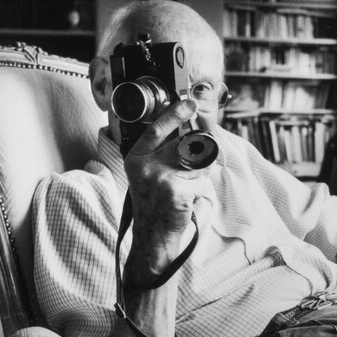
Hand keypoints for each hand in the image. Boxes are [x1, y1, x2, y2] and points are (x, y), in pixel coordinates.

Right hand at [122, 99, 211, 285]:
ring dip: (198, 175)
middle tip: (189, 170)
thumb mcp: (146, 173)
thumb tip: (187, 130)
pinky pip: (200, 182)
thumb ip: (159, 151)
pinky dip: (199, 191)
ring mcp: (160, 178)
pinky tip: (185, 200)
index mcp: (136, 157)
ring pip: (195, 163)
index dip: (175, 114)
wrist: (152, 234)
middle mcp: (145, 165)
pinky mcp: (176, 191)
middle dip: (195, 156)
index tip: (189, 103)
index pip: (157, 129)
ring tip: (183, 188)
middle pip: (183, 145)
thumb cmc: (153, 202)